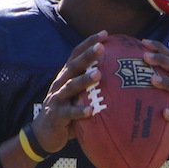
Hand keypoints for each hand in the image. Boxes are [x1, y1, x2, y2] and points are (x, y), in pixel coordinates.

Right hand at [30, 31, 105, 152]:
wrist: (45, 133)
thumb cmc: (69, 111)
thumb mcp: (79, 95)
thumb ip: (94, 85)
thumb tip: (123, 77)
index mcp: (66, 75)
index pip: (76, 54)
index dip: (88, 43)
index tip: (105, 34)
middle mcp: (60, 83)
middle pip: (74, 66)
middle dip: (87, 56)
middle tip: (102, 48)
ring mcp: (57, 98)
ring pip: (70, 86)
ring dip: (84, 80)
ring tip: (98, 74)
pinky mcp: (56, 115)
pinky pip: (69, 113)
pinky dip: (80, 111)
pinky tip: (91, 110)